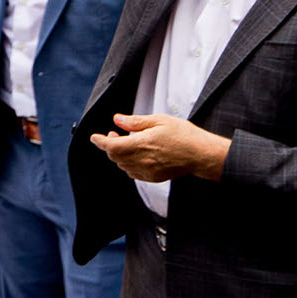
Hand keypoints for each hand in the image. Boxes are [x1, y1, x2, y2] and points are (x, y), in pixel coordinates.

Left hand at [90, 113, 230, 182]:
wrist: (202, 154)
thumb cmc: (184, 136)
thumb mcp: (159, 120)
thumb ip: (135, 121)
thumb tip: (117, 120)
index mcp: (142, 144)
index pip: (111, 146)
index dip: (100, 141)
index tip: (94, 137)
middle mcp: (142, 160)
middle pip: (115, 156)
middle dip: (110, 145)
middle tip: (115, 134)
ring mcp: (148, 171)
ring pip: (122, 165)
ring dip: (119, 155)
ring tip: (126, 143)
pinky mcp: (154, 177)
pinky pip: (133, 173)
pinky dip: (128, 164)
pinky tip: (135, 156)